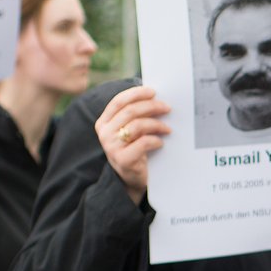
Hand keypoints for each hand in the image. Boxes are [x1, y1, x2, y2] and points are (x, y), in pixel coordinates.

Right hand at [96, 85, 169, 205]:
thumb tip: (155, 96)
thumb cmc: (134, 150)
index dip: (136, 93)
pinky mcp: (122, 159)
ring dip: (157, 124)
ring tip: (167, 128)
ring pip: (138, 125)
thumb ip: (135, 115)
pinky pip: (143, 143)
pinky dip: (156, 140)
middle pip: (130, 111)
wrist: (131, 179)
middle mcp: (104, 133)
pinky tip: (161, 142)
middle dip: (151, 106)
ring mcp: (111, 147)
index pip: (118, 101)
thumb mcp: (130, 130)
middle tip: (167, 107)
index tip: (153, 91)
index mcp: (104, 122)